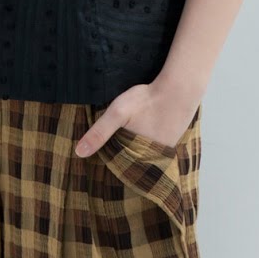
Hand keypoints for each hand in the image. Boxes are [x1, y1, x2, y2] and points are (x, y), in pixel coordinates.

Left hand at [74, 76, 199, 157]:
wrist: (179, 89)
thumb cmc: (148, 100)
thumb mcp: (118, 113)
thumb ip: (99, 132)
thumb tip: (79, 153)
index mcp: (137, 156)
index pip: (118, 168)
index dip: (107, 163)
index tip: (97, 162)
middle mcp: (152, 159)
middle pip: (131, 164)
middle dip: (120, 160)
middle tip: (109, 152)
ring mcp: (164, 151)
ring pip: (143, 156)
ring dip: (134, 152)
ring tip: (124, 144)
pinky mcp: (171, 142)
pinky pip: (154, 149)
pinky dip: (146, 144)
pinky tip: (142, 134)